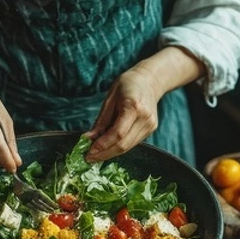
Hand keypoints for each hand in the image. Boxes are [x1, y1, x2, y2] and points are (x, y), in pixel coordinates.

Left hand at [85, 46, 204, 161]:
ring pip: (128, 147)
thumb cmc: (127, 85)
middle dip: (104, 154)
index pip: (117, 133)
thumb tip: (88, 139)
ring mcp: (150, 125)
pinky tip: (107, 147)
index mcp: (133, 107)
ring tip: (95, 155)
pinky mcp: (150, 129)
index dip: (102, 145)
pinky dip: (118, 147)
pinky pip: (132, 143)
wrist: (151, 80)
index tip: (89, 152)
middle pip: (123, 144)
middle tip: (89, 158)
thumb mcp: (110, 98)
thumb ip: (101, 121)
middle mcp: (144, 118)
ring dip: (110, 153)